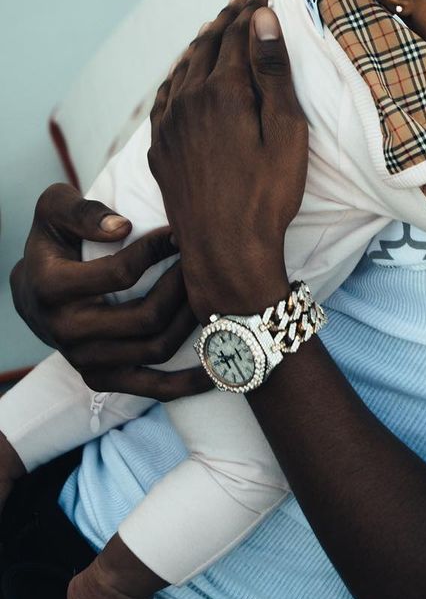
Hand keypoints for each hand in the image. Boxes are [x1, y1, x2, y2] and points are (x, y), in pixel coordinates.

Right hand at [10, 185, 206, 397]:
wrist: (34, 291)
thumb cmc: (54, 242)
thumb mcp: (54, 210)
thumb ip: (81, 210)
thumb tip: (122, 226)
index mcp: (53, 288)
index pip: (122, 273)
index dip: (159, 250)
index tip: (180, 233)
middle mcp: (66, 330)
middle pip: (147, 317)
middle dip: (185, 287)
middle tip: (206, 263)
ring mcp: (85, 359)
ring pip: (156, 348)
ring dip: (194, 323)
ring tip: (214, 295)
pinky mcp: (102, 379)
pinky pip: (152, 388)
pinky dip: (188, 382)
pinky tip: (219, 368)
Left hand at [147, 0, 307, 321]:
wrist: (225, 251)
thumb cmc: (268, 195)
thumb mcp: (286, 132)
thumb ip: (273, 71)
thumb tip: (262, 18)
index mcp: (224, 92)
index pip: (237, 35)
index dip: (252, 11)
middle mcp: (189, 100)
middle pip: (208, 45)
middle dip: (227, 19)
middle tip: (244, 0)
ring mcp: (169, 124)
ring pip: (182, 67)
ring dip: (202, 42)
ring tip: (216, 26)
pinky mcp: (160, 148)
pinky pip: (166, 95)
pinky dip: (179, 73)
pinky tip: (185, 74)